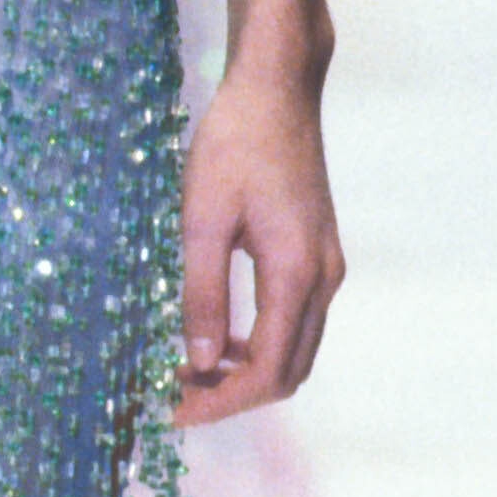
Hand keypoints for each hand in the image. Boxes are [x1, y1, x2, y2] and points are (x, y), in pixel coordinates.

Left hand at [176, 54, 342, 426]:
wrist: (278, 88)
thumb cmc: (235, 142)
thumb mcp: (201, 218)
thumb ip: (200, 294)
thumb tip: (196, 363)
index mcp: (295, 273)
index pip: (266, 372)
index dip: (218, 402)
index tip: (171, 409)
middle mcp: (322, 277)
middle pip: (286, 372)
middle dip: (231, 397)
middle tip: (173, 397)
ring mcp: (326, 266)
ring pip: (294, 351)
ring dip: (245, 372)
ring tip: (187, 371)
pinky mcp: (318, 254)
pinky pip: (294, 322)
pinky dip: (258, 344)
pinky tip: (217, 337)